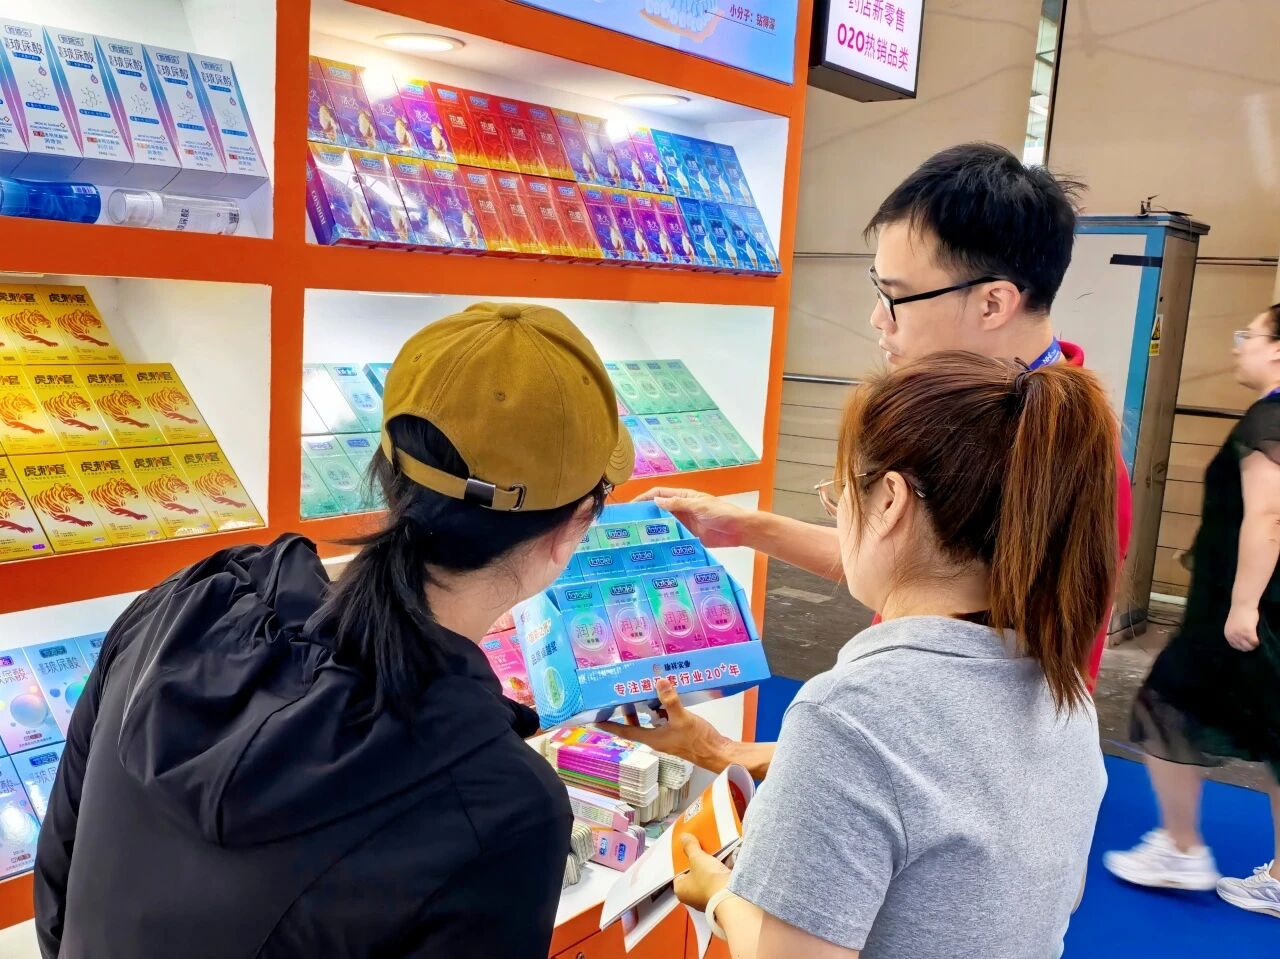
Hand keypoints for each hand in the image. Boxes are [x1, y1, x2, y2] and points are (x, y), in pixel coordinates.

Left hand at [598, 679, 732, 770]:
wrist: (717, 753)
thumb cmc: (697, 741)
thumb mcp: (682, 719)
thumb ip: (670, 701)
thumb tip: (659, 682)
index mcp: (652, 738)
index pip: (625, 731)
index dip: (610, 725)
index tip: (595, 720)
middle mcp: (657, 738)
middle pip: (636, 724)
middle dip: (627, 711)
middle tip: (620, 695)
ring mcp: (667, 736)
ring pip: (650, 721)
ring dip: (644, 708)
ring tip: (641, 690)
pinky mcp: (678, 732)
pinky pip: (663, 719)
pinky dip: (660, 708)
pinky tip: (665, 696)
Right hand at [633, 487, 752, 548]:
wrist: (739, 529)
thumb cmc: (722, 512)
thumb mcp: (698, 506)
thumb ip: (677, 504)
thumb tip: (656, 501)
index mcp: (683, 497)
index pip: (659, 494)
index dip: (644, 498)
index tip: (630, 507)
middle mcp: (681, 510)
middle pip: (659, 510)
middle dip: (645, 515)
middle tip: (629, 525)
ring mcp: (684, 524)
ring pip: (664, 525)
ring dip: (653, 530)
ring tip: (637, 538)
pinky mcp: (689, 537)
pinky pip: (674, 538)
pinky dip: (665, 541)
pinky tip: (655, 548)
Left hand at [674, 833, 731, 911]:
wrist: (730, 896)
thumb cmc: (708, 880)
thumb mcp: (697, 858)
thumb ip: (690, 847)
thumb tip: (684, 838)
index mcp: (680, 889)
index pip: (678, 872)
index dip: (683, 859)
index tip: (688, 849)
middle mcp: (692, 896)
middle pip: (693, 873)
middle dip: (699, 861)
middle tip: (702, 849)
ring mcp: (706, 898)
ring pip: (707, 877)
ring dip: (711, 866)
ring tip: (714, 852)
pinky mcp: (719, 897)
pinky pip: (718, 881)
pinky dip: (720, 871)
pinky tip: (725, 860)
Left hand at [1225, 604, 1260, 651]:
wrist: (1242, 604)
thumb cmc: (1238, 613)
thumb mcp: (1232, 626)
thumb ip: (1235, 634)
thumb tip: (1242, 642)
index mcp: (1227, 635)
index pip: (1235, 646)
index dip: (1243, 646)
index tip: (1248, 643)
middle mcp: (1233, 636)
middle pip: (1243, 648)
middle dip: (1250, 646)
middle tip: (1254, 642)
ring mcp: (1240, 634)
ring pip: (1249, 646)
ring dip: (1254, 645)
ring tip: (1256, 640)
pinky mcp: (1248, 632)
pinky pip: (1255, 642)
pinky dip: (1258, 642)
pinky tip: (1259, 638)